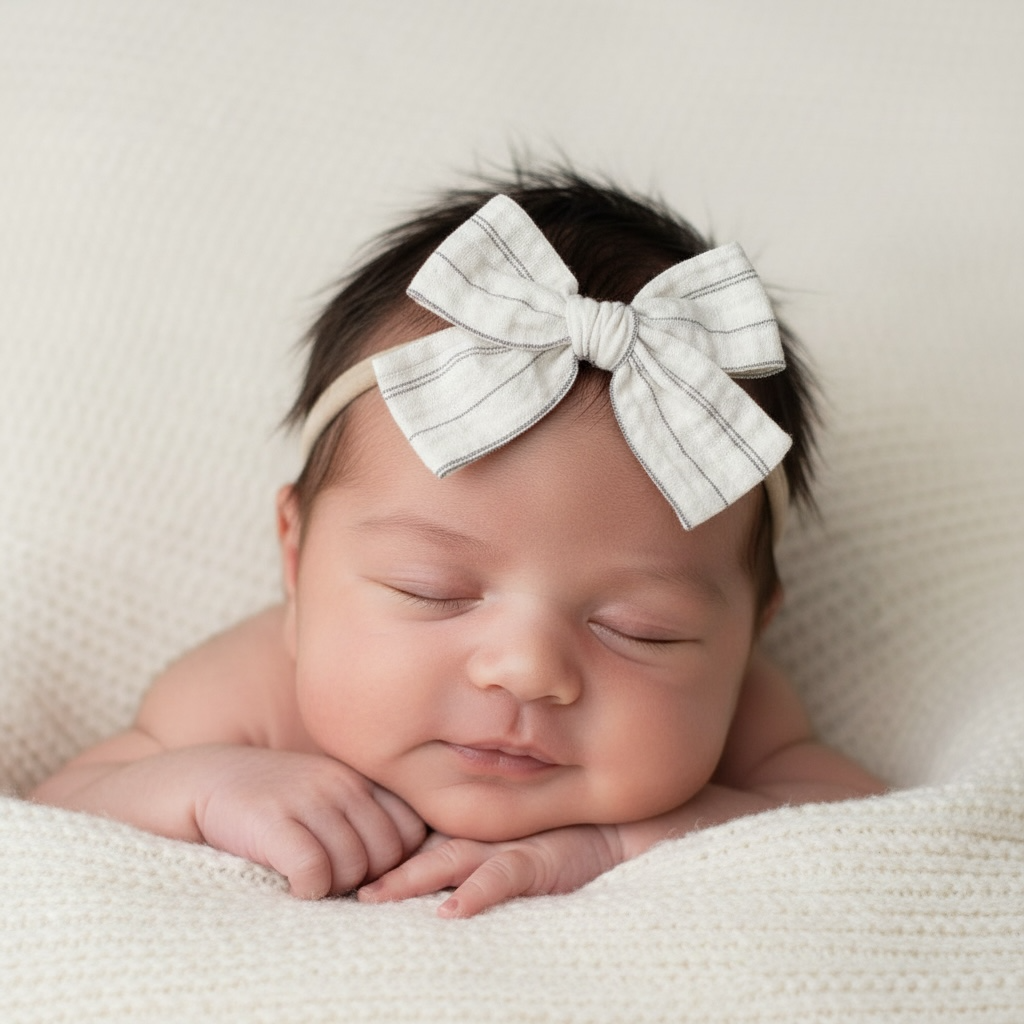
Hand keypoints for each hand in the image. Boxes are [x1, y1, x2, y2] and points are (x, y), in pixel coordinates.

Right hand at [192, 746, 426, 898]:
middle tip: (334, 882)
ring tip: (311, 883)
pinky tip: (293, 887)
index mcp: (359, 778)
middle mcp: (340, 783)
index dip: (395, 861)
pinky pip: (314, 870)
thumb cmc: (274, 802)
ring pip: (354, 865)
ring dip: (335, 887)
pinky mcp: (273, 820)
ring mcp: (307, 799)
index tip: (367, 873)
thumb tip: (405, 871)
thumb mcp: (327, 797)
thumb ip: (364, 818)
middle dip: (366, 879)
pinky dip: (309, 889)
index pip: (412, 829)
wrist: (204, 781)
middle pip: (387, 853)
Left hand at [357, 823, 622, 917]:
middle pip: (419, 850)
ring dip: (411, 879)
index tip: (337, 865)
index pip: (416, 839)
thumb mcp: (506, 845)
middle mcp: (479, 834)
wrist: (613, 829)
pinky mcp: (535, 861)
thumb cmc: (558, 836)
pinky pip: (500, 878)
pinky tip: (451, 911)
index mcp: (469, 830)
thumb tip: (427, 885)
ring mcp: (505, 845)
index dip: (378, 850)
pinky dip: (475, 894)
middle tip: (340, 886)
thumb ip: (468, 854)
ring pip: (448, 860)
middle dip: (379, 868)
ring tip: (375, 897)